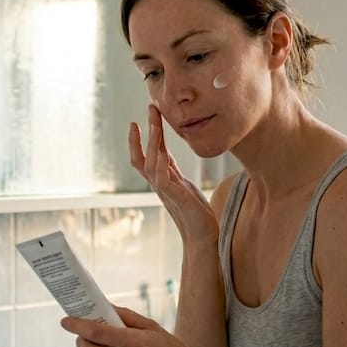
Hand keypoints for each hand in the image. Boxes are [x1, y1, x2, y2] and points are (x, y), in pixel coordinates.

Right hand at [130, 104, 216, 239]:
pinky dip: (160, 164)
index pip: (150, 153)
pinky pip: (162, 178)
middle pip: (144, 154)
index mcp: (163, 179)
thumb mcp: (184, 185)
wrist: (202, 238)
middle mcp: (160, 184)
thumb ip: (173, 171)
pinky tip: (162, 151)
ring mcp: (165, 191)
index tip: (148, 114)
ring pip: (151, 163)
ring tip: (154, 124)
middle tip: (150, 108)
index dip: (147, 134)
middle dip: (145, 131)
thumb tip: (166, 155)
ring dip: (152, 143)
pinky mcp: (175, 197)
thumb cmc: (196, 214)